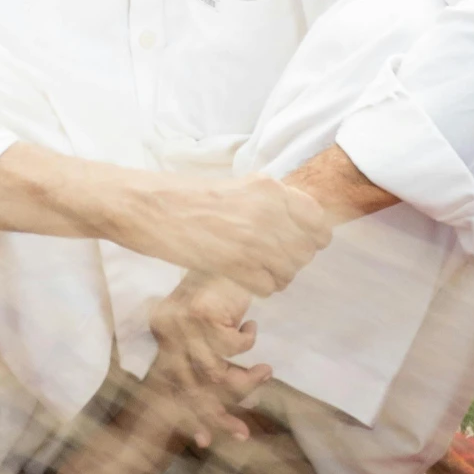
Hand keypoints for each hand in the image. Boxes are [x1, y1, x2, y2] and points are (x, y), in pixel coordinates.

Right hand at [124, 168, 331, 297]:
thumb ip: (271, 202)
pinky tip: (242, 273)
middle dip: (293, 256)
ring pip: (290, 272)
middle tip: (271, 254)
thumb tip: (298, 223)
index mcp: (270, 188)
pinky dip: (260, 285)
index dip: (313, 234)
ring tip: (255, 264)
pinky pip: (270, 287)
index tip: (300, 238)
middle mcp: (269, 212)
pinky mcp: (240, 266)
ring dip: (277, 273)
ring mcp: (256, 240)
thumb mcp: (240, 186)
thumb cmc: (192, 194)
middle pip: (307, 250)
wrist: (155, 207)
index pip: (319, 220)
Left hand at [147, 272, 270, 448]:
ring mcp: (185, 323)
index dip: (189, 415)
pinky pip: (234, 347)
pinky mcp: (205, 315)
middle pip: (191, 388)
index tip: (204, 440)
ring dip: (245, 380)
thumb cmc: (217, 283)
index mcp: (162, 331)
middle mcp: (168, 329)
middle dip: (217, 415)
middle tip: (241, 434)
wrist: (226, 245)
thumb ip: (201, 353)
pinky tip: (251, 324)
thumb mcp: (202, 320)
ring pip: (216, 374)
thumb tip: (210, 398)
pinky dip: (247, 341)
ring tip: (265, 373)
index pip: (173, 384)